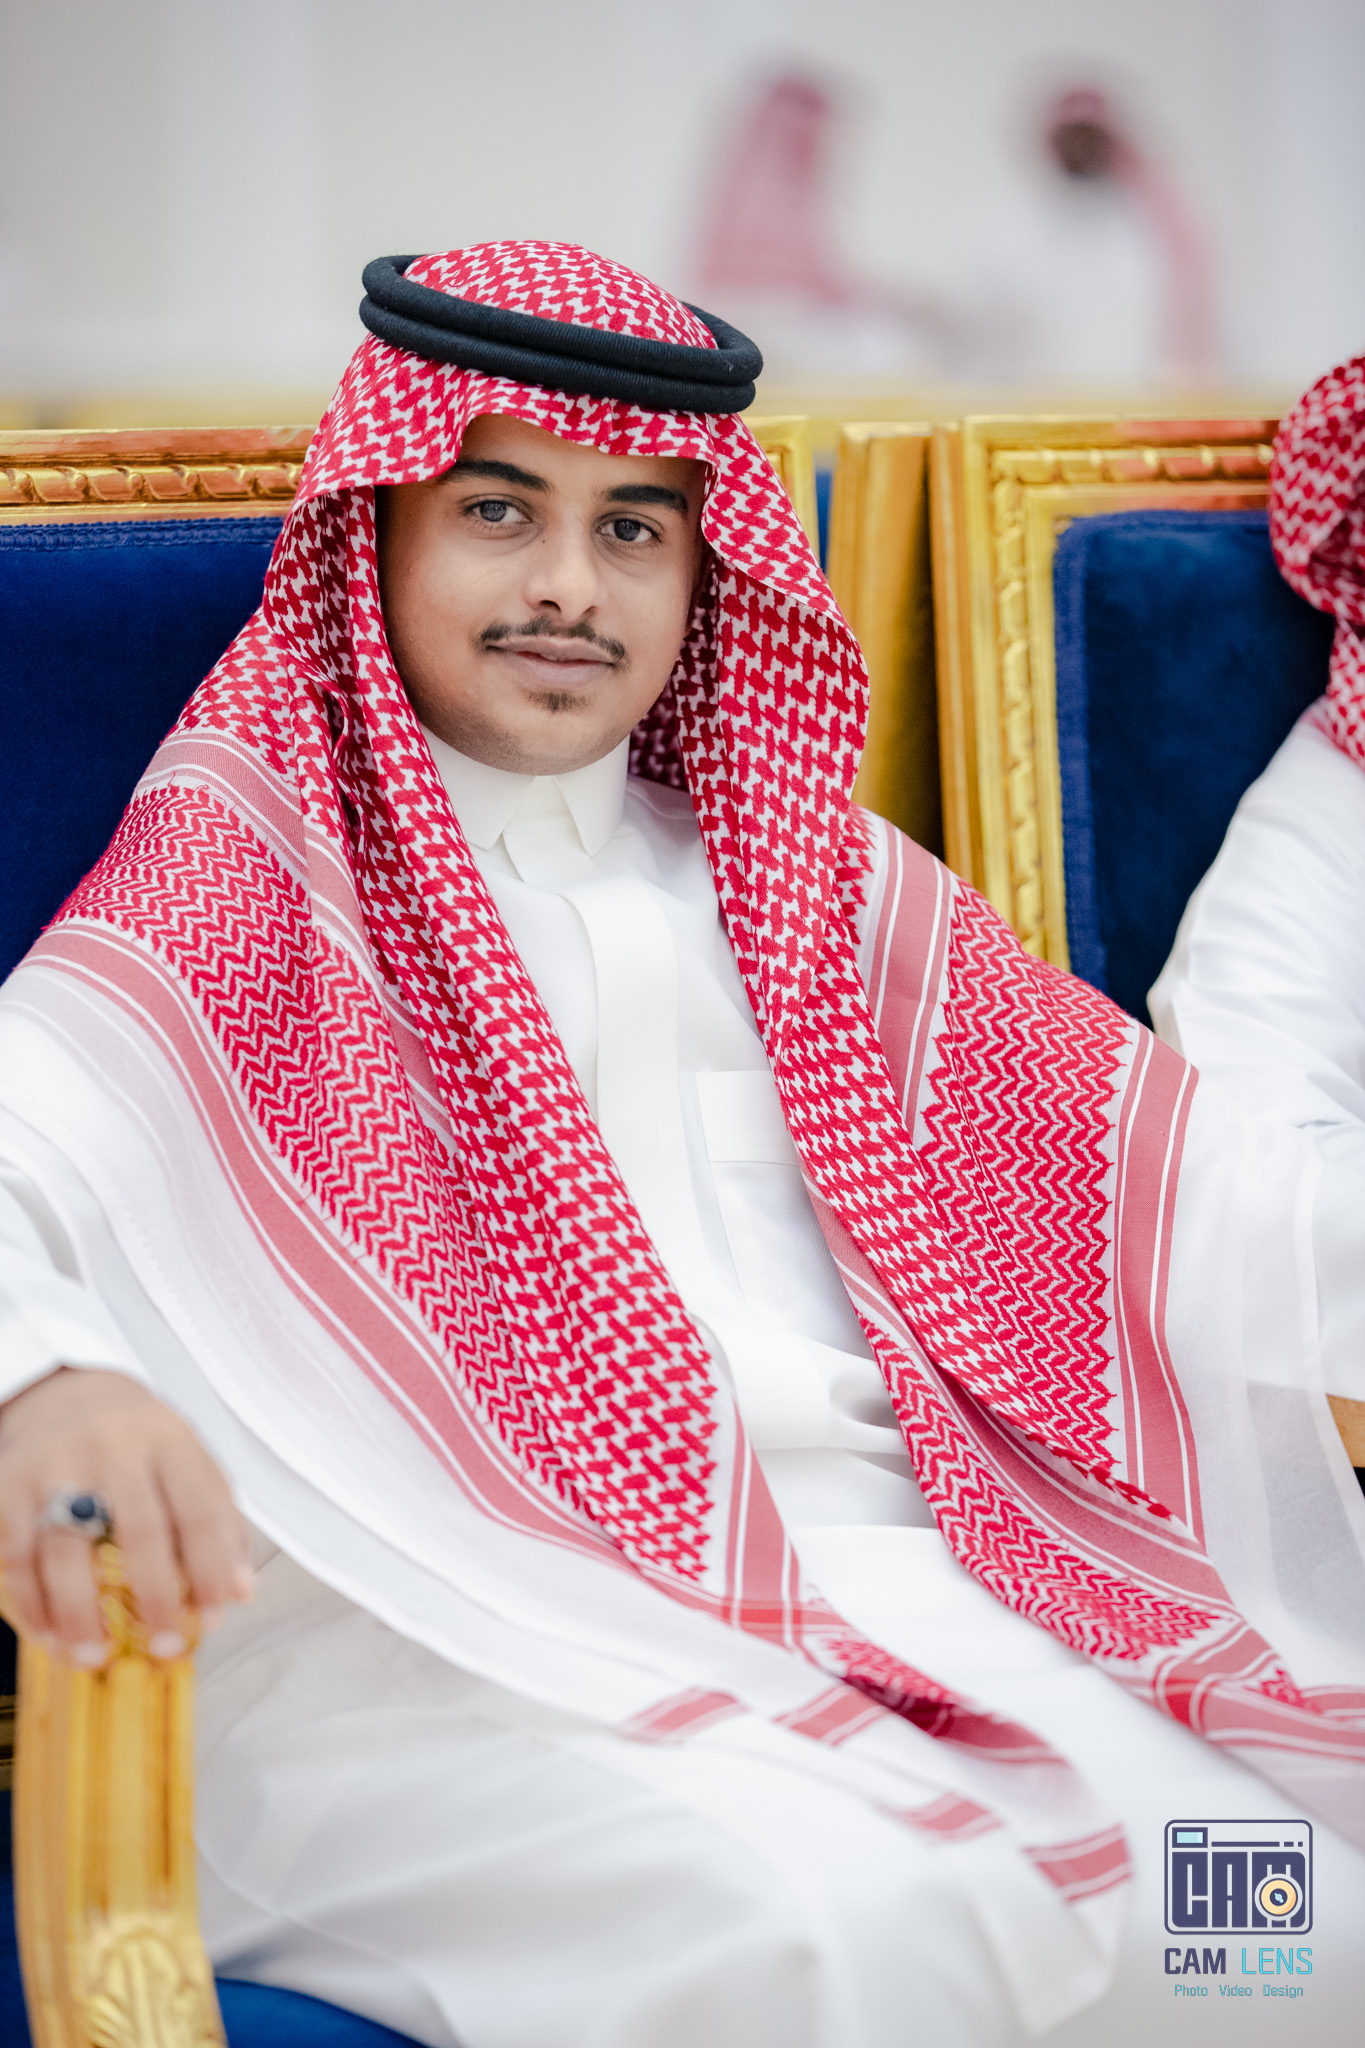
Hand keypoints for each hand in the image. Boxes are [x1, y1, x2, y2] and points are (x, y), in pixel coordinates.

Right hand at [0, 1367, 251, 1663]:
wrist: (64, 1390)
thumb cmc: (139, 1439)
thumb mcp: (190, 1459)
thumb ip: (220, 1521)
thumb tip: (238, 1593)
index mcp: (169, 1441)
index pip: (200, 1509)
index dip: (211, 1568)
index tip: (215, 1616)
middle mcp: (114, 1448)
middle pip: (138, 1530)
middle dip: (154, 1598)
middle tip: (163, 1646)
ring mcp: (56, 1465)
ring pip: (65, 1550)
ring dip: (78, 1614)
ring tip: (93, 1656)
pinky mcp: (9, 1484)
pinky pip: (15, 1556)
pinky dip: (30, 1604)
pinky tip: (49, 1635)